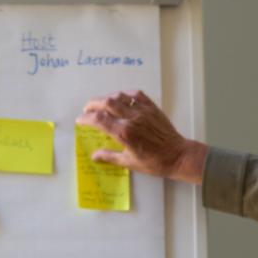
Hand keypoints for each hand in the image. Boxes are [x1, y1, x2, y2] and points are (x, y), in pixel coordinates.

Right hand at [77, 90, 207, 183]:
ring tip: (102, 104)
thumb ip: (110, 157)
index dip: (86, 118)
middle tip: (87, 109)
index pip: (99, 120)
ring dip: (107, 98)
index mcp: (124, 133)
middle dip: (92, 104)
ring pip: (119, 96)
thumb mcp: (129, 163)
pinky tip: (121, 99)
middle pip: (106, 103)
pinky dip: (125, 94)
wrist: (177, 155)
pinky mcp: (152, 107)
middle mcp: (132, 118)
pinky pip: (136, 94)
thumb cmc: (154, 162)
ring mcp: (142, 111)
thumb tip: (94, 156)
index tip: (80, 120)